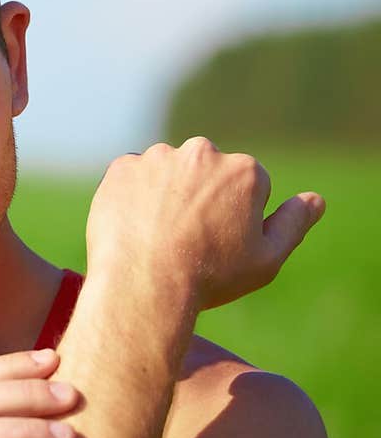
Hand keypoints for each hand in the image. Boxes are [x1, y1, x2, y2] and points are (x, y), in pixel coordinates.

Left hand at [85, 136, 325, 311]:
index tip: (220, 245)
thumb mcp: (266, 259)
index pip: (246, 188)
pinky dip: (134, 198)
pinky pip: (133, 179)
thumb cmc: (209, 278)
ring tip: (158, 239)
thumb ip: (292, 223)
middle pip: (206, 175)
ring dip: (166, 196)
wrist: (143, 286)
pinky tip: (134, 229)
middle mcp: (203, 152)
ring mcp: (159, 157)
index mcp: (245, 170)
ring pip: (168, 174)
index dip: (235, 221)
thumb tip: (314, 200)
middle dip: (201, 200)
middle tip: (188, 242)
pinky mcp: (123, 167)